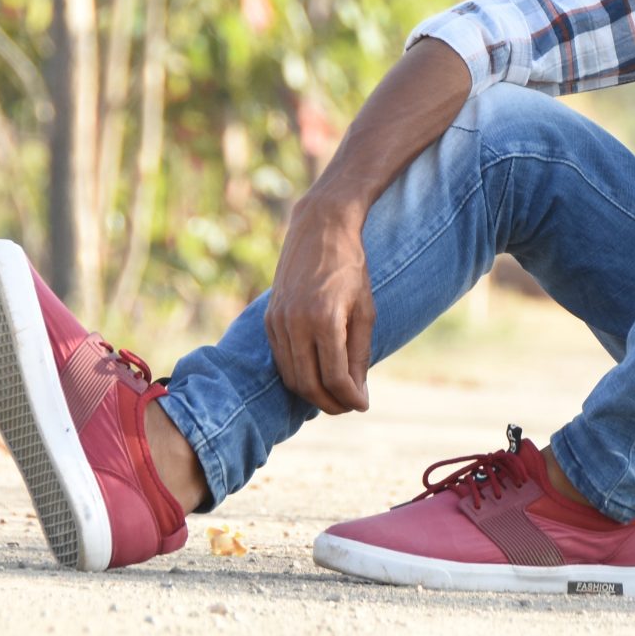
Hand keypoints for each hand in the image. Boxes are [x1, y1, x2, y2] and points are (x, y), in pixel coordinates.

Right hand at [264, 194, 375, 413]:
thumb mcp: (365, 310)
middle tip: (349, 406)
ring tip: (335, 396)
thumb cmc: (351, 268)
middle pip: (308, 384)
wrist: (320, 229)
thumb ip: (359, 353)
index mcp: (324, 319)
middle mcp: (295, 323)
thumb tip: (357, 393)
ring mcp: (278, 321)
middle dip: (330, 403)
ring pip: (291, 376)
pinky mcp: (269, 319)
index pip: (335, 377)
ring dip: (312, 394)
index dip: (350, 398)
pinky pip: (280, 359)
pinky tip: (316, 376)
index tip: (363, 404)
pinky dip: (297, 375)